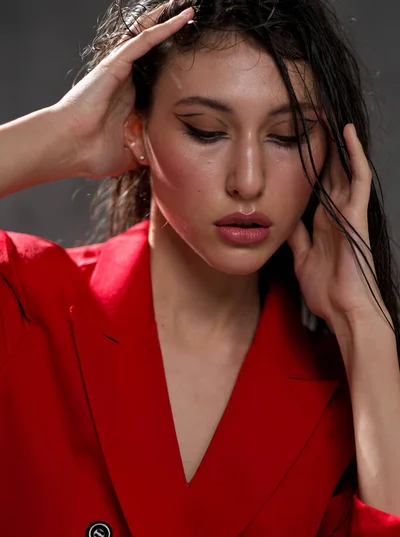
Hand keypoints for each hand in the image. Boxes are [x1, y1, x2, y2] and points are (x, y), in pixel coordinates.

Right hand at [55, 3, 193, 178]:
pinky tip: (181, 17)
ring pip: (148, 39)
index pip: (152, 80)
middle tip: (190, 23)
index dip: (169, 70)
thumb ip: (142, 154)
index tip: (191, 66)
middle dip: (170, 38)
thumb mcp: (127, 157)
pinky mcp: (115, 64)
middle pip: (152, 54)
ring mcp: (119, 71)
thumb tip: (157, 162)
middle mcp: (124, 83)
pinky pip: (143, 40)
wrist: (70, 148)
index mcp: (126, 103)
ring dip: (168, 23)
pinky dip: (162, 27)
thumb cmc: (89, 153)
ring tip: (188, 9)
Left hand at [287, 124, 385, 327]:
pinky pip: (359, 179)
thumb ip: (296, 238)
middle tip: (307, 116)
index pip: (313, 186)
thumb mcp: (301, 259)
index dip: (304, 164)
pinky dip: (355, 155)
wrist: (345, 311)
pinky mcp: (357, 215)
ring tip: (327, 112)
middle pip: (326, 172)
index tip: (289, 141)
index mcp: (322, 222)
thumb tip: (284, 221)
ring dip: (336, 142)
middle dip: (318, 146)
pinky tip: (347, 132)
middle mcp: (335, 213)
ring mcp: (347, 212)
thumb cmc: (326, 291)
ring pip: (342, 168)